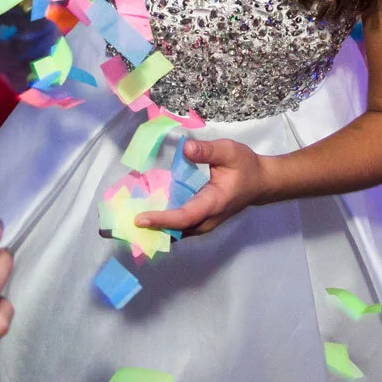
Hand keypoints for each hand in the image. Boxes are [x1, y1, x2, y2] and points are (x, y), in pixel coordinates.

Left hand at [135, 137, 270, 235]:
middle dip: (150, 230)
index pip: (185, 217)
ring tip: (125, 222)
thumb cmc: (245, 166)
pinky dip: (161, 223)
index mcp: (213, 203)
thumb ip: (208, 150)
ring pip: (175, 232)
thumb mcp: (229, 151)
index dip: (162, 219)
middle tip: (121, 224)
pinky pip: (178, 227)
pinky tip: (143, 213)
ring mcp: (203, 223)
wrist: (261, 182)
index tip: (140, 219)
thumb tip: (186, 148)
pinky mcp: (199, 220)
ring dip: (153, 228)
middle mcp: (207, 219)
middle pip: (175, 231)